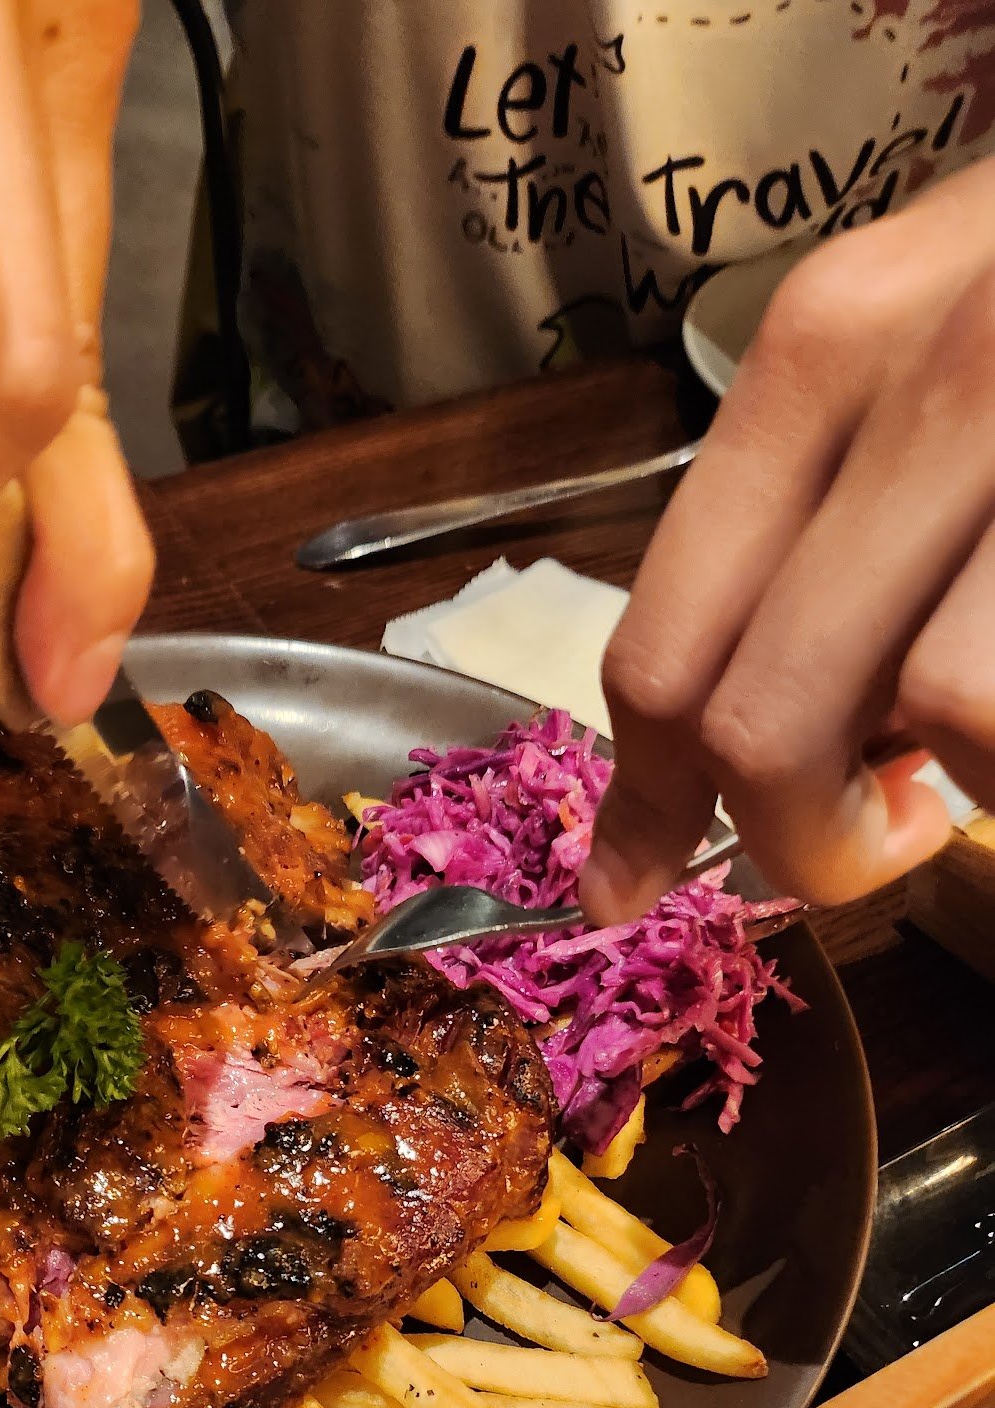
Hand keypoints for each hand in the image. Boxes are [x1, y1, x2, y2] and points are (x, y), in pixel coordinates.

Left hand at [581, 154, 994, 920]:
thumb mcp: (929, 341)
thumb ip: (818, 517)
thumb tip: (711, 757)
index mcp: (828, 348)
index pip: (665, 640)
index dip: (646, 799)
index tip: (636, 879)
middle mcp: (937, 381)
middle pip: (766, 728)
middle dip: (808, 841)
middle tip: (875, 834)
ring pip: (956, 719)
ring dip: (974, 782)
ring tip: (991, 733)